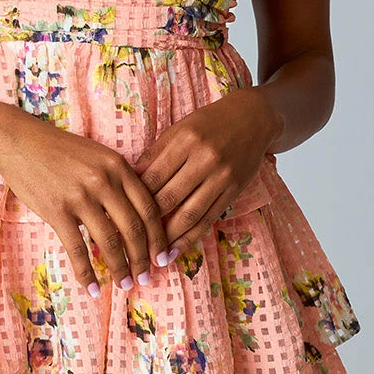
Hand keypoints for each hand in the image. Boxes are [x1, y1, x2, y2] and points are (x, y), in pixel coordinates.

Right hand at [0, 112, 173, 296]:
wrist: (20, 141)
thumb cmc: (59, 149)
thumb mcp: (98, 155)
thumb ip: (119, 179)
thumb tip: (137, 214)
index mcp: (119, 167)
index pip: (149, 208)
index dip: (159, 238)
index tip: (162, 257)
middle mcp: (104, 181)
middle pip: (134, 229)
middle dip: (143, 259)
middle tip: (145, 278)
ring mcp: (81, 197)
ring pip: (109, 242)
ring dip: (119, 269)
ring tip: (124, 284)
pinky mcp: (57, 211)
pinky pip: (77, 249)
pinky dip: (86, 273)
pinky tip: (93, 288)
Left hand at [133, 88, 282, 258]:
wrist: (253, 118)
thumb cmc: (210, 123)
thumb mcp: (179, 128)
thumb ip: (156, 153)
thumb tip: (130, 180)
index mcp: (185, 140)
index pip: (153, 177)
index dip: (134, 199)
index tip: (120, 216)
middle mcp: (204, 159)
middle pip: (169, 198)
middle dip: (147, 223)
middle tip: (130, 241)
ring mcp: (221, 177)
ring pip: (189, 214)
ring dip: (168, 238)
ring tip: (152, 256)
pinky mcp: (233, 190)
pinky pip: (209, 219)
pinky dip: (191, 238)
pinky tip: (176, 250)